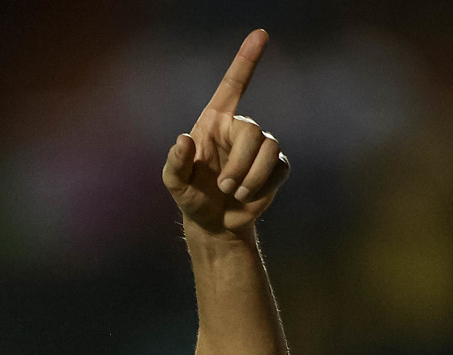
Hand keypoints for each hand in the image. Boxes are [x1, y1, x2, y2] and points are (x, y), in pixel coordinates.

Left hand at [163, 30, 288, 239]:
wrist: (213, 223)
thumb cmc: (191, 196)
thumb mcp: (174, 182)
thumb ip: (175, 162)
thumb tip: (183, 140)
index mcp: (215, 122)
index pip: (233, 86)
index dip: (246, 60)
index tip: (261, 34)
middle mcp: (239, 128)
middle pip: (253, 131)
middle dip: (239, 164)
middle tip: (224, 187)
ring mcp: (260, 146)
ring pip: (269, 149)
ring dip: (250, 178)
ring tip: (234, 193)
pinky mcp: (275, 166)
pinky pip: (278, 168)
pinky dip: (261, 188)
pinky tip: (247, 198)